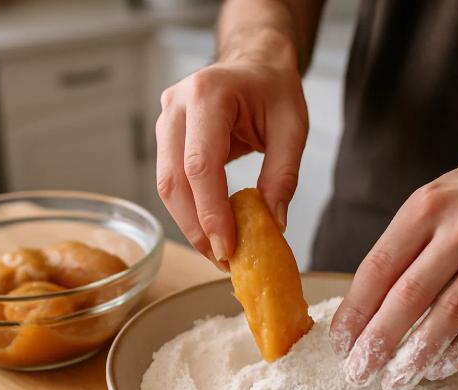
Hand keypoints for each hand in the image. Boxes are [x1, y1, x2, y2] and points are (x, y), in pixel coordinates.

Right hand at [155, 34, 307, 268]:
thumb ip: (282, 175)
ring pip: (166, 185)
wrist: (254, 61)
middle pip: (174, 180)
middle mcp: (176, 105)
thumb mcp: (292, 127)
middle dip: (197, 227)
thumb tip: (272, 224)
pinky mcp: (166, 136)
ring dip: (189, 224)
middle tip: (222, 260)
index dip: (211, 212)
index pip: (200, 165)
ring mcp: (165, 119)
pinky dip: (189, 209)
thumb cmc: (273, 88)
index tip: (227, 248)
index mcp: (208, 94)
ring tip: (218, 251)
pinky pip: (171, 180)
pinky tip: (210, 229)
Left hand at [331, 124, 457, 389]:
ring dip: (420, 354)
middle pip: (410, 295)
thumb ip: (404, 244)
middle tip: (360, 373)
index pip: (379, 267)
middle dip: (380, 341)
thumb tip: (367, 304)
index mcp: (426, 205)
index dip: (356, 310)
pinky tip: (441, 366)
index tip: (341, 342)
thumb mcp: (434, 198)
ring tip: (397, 380)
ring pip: (451, 313)